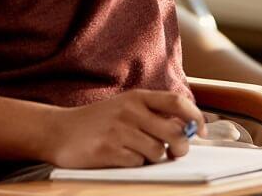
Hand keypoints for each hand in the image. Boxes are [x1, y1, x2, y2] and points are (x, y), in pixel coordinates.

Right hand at [42, 90, 204, 168]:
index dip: (195, 117)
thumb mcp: (125, 107)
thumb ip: (153, 113)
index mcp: (137, 97)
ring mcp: (119, 131)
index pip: (177, 102)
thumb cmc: (98, 121)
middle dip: (181, 147)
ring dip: (154, 158)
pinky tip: (122, 157)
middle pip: (174, 132)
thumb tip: (186, 129)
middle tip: (175, 152)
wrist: (59, 130)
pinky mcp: (108, 151)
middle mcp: (130, 111)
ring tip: (138, 152)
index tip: (202, 131)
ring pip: (157, 151)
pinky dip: (135, 165)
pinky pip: (137, 163)